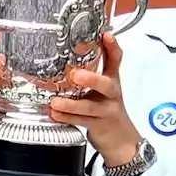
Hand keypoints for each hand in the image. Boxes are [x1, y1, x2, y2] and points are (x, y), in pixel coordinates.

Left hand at [48, 32, 142, 165]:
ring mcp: (106, 111)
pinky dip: (66, 118)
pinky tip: (55, 114)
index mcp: (112, 81)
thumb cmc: (107, 110)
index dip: (113, 48)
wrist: (121, 140)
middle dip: (92, 79)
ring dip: (71, 104)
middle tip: (75, 75)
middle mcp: (111, 95)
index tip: (106, 35)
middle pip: (106, 85)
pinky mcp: (98, 126)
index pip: (116, 61)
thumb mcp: (104, 89)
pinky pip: (81, 121)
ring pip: (90, 107)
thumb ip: (92, 73)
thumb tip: (71, 56)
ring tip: (55, 101)